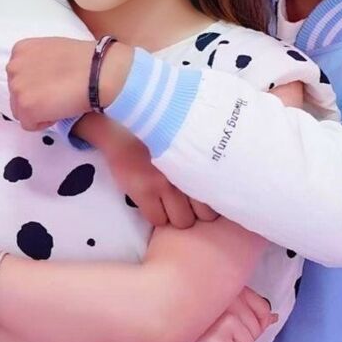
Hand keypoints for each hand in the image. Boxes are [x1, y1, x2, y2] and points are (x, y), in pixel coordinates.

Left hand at [7, 38, 94, 130]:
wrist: (99, 71)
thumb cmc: (87, 60)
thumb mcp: (54, 50)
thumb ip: (40, 62)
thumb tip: (43, 79)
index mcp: (20, 50)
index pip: (20, 77)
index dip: (38, 85)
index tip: (55, 85)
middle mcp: (13, 67)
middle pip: (17, 95)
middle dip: (36, 99)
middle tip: (59, 96)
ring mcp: (17, 87)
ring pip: (21, 111)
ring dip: (40, 111)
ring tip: (62, 102)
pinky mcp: (25, 107)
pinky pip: (30, 124)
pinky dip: (45, 122)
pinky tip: (61, 110)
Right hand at [74, 115, 218, 228]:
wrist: (122, 120)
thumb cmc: (156, 125)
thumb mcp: (186, 138)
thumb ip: (200, 155)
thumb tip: (219, 166)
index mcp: (199, 161)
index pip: (217, 195)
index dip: (209, 198)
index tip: (201, 193)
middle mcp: (188, 174)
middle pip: (205, 214)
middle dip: (197, 209)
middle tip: (186, 201)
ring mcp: (166, 184)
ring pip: (183, 221)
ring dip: (177, 215)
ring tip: (170, 205)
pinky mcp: (144, 191)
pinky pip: (158, 220)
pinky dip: (157, 216)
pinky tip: (153, 205)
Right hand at [178, 287, 277, 341]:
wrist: (152, 320)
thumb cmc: (184, 312)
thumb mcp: (219, 304)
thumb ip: (248, 308)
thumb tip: (274, 318)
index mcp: (233, 285)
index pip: (263, 309)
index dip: (253, 323)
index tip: (231, 325)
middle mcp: (232, 298)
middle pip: (256, 331)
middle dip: (239, 337)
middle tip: (213, 332)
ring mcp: (227, 318)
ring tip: (208, 339)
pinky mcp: (219, 339)